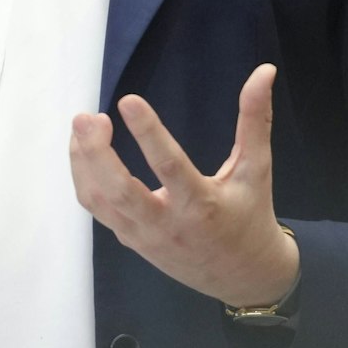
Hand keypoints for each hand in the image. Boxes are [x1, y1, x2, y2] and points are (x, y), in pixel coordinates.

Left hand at [69, 62, 298, 307]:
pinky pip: (98, 209)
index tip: (128, 100)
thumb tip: (265, 70)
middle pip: (120, 191)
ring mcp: (144, 235)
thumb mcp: (256, 169)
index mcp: (202, 205)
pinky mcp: (131, 240)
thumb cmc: (250, 216)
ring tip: (82, 126)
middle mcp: (168, 224)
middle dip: (97, 154)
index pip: (169, 167)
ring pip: (101, 202)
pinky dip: (85, 177)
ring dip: (84, 162)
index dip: (148, 133)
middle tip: (87, 117)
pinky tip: (84, 149)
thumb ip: (255, 119)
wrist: (243, 277)